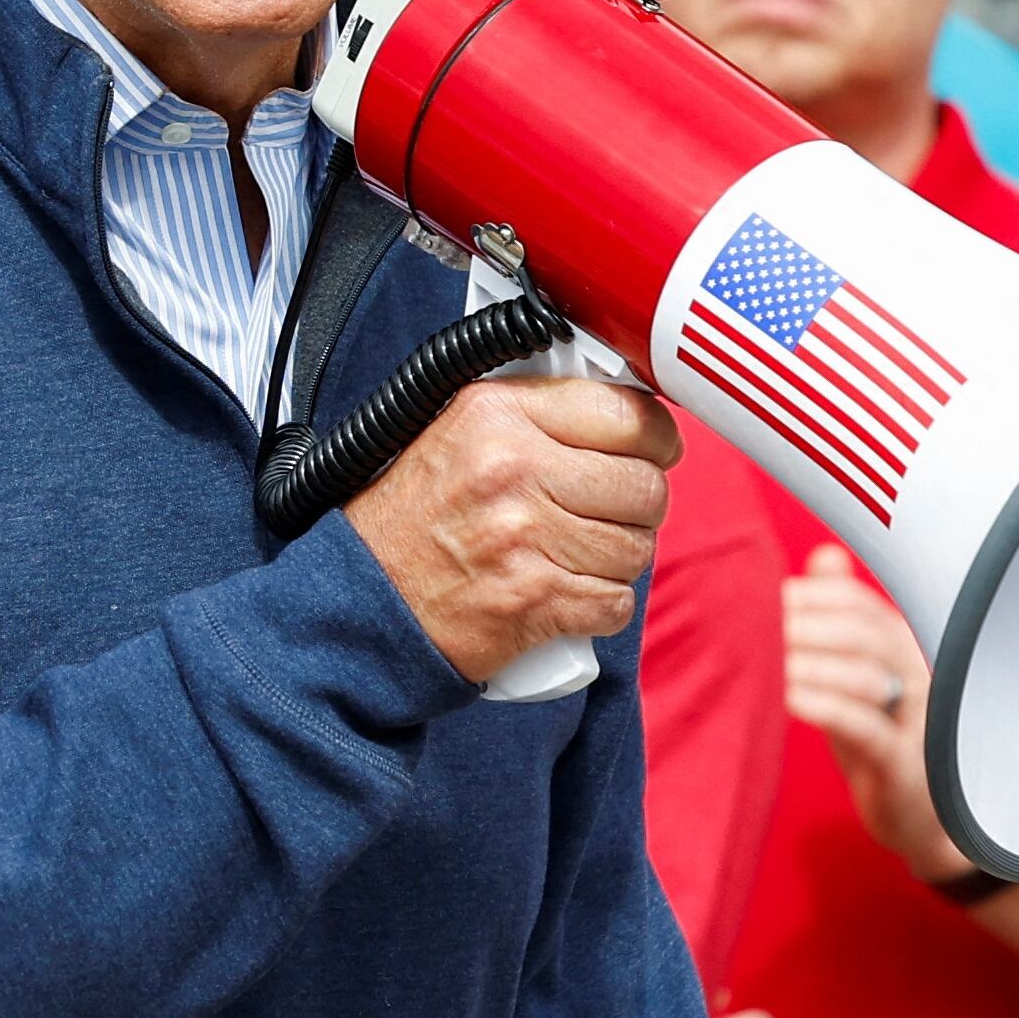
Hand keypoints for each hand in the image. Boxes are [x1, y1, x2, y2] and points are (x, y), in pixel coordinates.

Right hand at [347, 377, 680, 682]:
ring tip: (580, 555)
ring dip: (620, 560)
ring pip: (637, 548)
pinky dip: (602, 606)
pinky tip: (570, 594)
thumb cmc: (411, 521)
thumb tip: (623, 411)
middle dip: (640, 506)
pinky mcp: (534, 601)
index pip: (626, 413)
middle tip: (613, 513)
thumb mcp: (458, 432)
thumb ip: (535, 413)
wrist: (362, 602)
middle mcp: (514, 469)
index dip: (655, 438)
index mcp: (497, 414)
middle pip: (643, 486)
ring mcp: (526, 538)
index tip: (655, 451)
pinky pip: (615, 602)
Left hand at [777, 545, 970, 883]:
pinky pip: (866, 727)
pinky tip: (790, 698)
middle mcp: (918, 674)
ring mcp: (917, 719)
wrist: (922, 819)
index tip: (770, 596)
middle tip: (760, 625)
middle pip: (866, 631)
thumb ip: (843, 618)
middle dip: (809, 622)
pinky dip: (826, 707)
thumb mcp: (859, 676)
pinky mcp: (903, 763)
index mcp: (905, 647)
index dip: (816, 595)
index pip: (863, 604)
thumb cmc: (882, 739)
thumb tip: (826, 554)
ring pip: (866, 675)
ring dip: (811, 661)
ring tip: (768, 659)